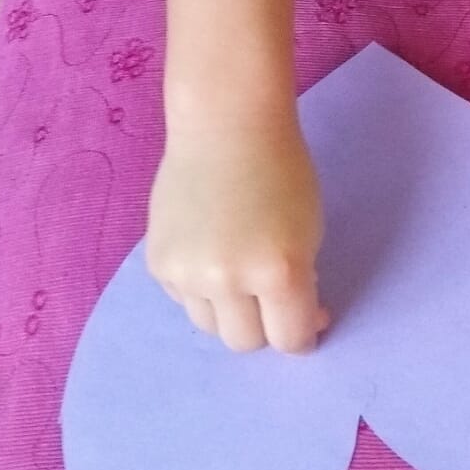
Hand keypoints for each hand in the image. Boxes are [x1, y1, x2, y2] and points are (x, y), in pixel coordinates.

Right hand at [147, 117, 328, 351]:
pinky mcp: (159, 265)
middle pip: (246, 342)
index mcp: (278, 272)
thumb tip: (295, 323)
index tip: (307, 322)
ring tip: (238, 271)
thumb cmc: (281, 171)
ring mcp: (188, 274)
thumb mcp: (309, 231)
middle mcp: (228, 280)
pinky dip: (199, 289)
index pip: (289, 340)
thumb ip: (300, 282)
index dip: (303, 335)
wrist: (225, 127)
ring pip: (211, 327)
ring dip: (230, 311)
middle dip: (265, 325)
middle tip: (271, 297)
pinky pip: (184, 300)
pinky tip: (210, 251)